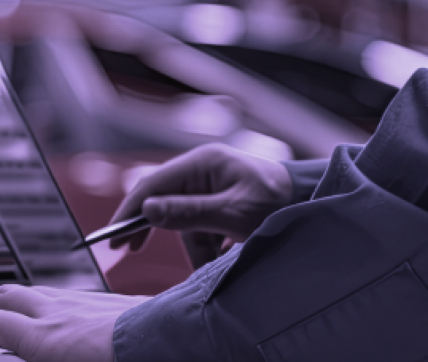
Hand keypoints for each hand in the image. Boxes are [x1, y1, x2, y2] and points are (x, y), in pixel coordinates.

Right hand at [0, 285, 148, 361]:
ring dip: (16, 308)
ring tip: (17, 331)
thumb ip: (43, 355)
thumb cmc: (131, 361)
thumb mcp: (66, 361)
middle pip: (4, 296)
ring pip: (33, 292)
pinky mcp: (105, 299)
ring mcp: (82, 301)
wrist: (176, 345)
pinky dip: (47, 307)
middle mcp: (59, 312)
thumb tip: (31, 352)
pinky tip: (59, 326)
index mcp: (47, 337)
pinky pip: (63, 295)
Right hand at [109, 143, 292, 251]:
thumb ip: (189, 212)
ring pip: (183, 219)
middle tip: (127, 250)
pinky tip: (218, 256)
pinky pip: (201, 225)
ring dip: (193, 246)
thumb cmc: (278, 203)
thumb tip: (148, 210)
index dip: (130, 209)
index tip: (114, 235)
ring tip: (209, 262)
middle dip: (151, 227)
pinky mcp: (220, 201)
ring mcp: (211, 186)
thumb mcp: (233, 213)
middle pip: (163, 200)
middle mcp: (202, 170)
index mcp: (202, 163)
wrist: (314, 204)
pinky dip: (206, 245)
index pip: (153, 184)